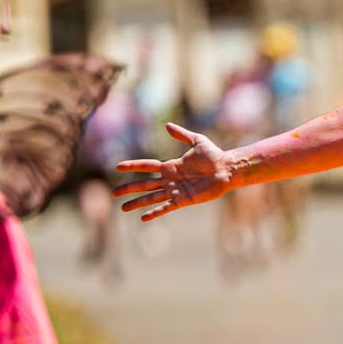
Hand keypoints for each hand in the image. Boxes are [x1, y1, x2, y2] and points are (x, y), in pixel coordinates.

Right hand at [116, 124, 237, 220]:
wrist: (227, 169)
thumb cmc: (214, 155)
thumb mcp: (197, 141)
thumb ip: (182, 134)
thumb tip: (167, 126)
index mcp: (171, 166)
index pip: (147, 166)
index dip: (133, 166)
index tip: (118, 167)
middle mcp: (170, 179)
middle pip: (144, 184)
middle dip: (129, 189)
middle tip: (114, 193)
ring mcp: (176, 190)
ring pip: (152, 197)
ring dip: (138, 202)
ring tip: (123, 208)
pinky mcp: (184, 200)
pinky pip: (166, 207)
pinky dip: (155, 212)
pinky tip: (143, 217)